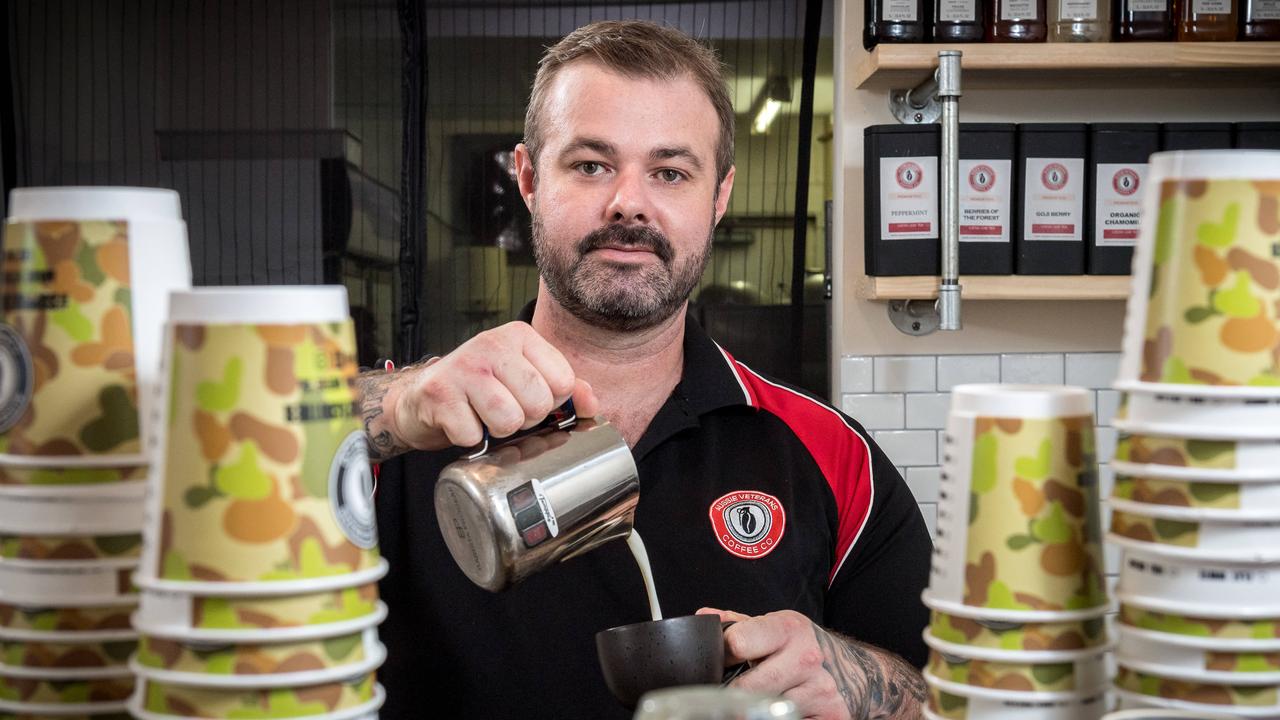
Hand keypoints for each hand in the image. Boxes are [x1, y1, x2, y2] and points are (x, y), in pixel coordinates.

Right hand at [361, 322, 599, 457]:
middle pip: (538, 402)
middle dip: (526, 419)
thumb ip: (563, 386)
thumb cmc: (479, 387)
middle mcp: (492, 344)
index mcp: (520, 336)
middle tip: (505, 411)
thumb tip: (591, 404)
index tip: (530, 400)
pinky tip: (461, 422)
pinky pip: (473, 435)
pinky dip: (470, 438)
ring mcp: (463, 367)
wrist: (422, 396)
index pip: (564, 382)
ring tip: (485, 417)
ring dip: (498, 430)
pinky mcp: (440, 394)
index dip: (552, 403)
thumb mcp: (524, 376)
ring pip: (508, 420)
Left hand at [698, 608, 924, 719]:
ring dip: (755, 708)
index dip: (721, 656)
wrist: (858, 672)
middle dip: (733, 692)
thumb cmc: (807, 648)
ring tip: (756, 700)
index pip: (737, 643)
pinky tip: (776, 709)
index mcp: (788, 628)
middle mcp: (806, 658)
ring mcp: (819, 690)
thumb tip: (704, 618)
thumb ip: (739, 625)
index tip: (719, 663)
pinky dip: (775, 717)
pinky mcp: (829, 717)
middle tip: (730, 692)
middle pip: (746, 688)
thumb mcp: (777, 627)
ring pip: (764, 709)